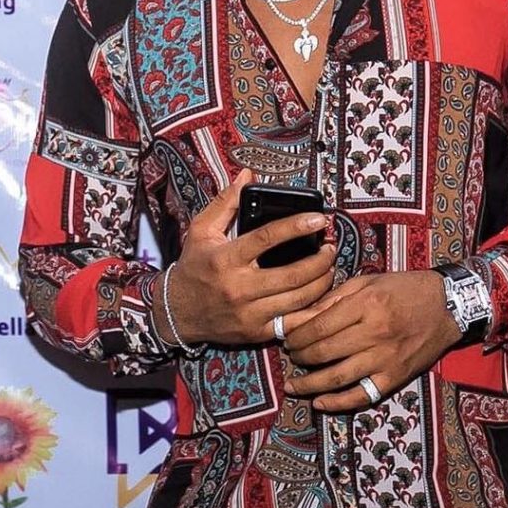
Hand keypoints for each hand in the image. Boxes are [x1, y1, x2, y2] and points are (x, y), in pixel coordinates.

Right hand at [165, 170, 336, 346]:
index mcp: (226, 259)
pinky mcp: (256, 332)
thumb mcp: (202, 230)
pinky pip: (294, 324)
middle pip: (292, 275)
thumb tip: (247, 175)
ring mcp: (250, 314)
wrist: (176, 313)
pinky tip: (327, 298)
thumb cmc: (193, 266)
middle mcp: (239, 288)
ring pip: (298, 300)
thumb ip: (226, 202)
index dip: (296, 226)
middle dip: (320, 260)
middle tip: (330, 247)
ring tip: (330, 267)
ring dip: (322, 282)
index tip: (319, 219)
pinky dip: (315, 311)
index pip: (266, 238)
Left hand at [281, 271, 462, 411]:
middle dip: (299, 356)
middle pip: (323, 352)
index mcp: (366, 305)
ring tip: (293, 385)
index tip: (286, 337)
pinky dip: (337, 403)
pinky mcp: (395, 377)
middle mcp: (374, 333)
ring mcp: (385, 358)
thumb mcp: (368, 282)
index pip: (319, 325)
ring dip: (309, 385)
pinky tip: (319, 403)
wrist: (447, 306)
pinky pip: (361, 395)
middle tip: (290, 355)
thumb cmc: (404, 289)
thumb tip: (300, 317)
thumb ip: (333, 298)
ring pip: (337, 378)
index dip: (296, 335)